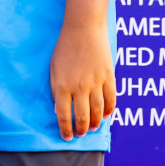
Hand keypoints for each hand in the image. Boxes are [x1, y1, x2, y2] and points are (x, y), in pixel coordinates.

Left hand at [49, 23, 115, 141]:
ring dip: (95, 123)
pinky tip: (106, 116)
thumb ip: (55, 90)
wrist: (83, 28)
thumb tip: (58, 111)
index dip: (65, 129)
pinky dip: (109, 110)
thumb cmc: (64, 48)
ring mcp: (95, 82)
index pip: (63, 115)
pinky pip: (111, 99)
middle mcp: (79, 87)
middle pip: (82, 117)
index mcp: (62, 86)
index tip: (66, 137)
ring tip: (92, 128)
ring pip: (98, 111)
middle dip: (81, 129)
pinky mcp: (108, 76)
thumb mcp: (53, 69)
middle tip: (80, 134)